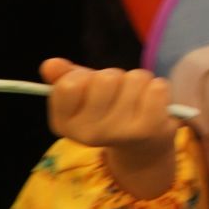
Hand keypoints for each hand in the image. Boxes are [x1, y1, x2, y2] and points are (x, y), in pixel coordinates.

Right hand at [41, 57, 178, 197]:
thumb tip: (50, 64)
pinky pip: (157, 88)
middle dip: (115, 77)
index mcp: (64, 124)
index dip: (83, 76)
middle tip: (119, 92)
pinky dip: (158, 87)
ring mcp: (119, 133)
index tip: (89, 86)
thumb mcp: (83, 94)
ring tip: (137, 98)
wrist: (143, 143)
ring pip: (134, 79)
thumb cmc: (109, 110)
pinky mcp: (149, 129)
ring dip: (139, 81)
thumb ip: (64, 78)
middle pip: (105, 78)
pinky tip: (153, 102)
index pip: (68, 84)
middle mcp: (88, 134)